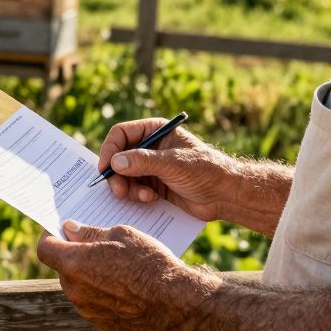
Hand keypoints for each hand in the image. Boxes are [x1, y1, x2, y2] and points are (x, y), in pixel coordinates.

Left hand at [36, 220, 202, 330]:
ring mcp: (87, 310)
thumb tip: (70, 230)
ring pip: (78, 286)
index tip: (61, 231)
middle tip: (97, 245)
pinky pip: (92, 302)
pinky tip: (123, 285)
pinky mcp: (101, 322)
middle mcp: (75, 290)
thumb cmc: (147, 261)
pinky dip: (100, 292)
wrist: (173, 299)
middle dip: (74, 255)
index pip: (45, 249)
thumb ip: (89, 233)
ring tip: (115, 266)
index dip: (50, 236)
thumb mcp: (120, 233)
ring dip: (88, 275)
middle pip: (63, 267)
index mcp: (75, 264)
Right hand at [98, 120, 236, 221]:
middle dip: (116, 175)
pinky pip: (133, 189)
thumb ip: (143, 162)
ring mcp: (151, 167)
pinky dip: (136, 196)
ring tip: (143, 197)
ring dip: (127, 188)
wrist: (225, 195)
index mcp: (155, 131)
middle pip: (118, 156)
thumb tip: (114, 163)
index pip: (121, 134)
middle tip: (119, 191)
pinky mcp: (153, 185)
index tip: (105, 169)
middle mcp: (150, 147)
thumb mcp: (174, 163)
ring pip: (123, 175)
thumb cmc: (205, 170)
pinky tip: (150, 199)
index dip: (109, 150)